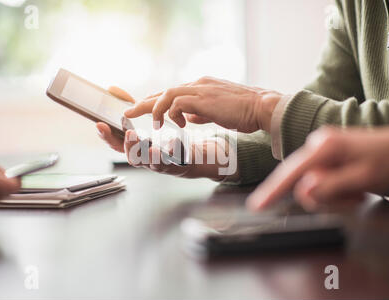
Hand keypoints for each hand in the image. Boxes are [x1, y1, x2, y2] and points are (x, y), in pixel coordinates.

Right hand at [97, 86, 234, 179]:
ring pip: (146, 162)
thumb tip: (113, 89)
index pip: (117, 143)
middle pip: (128, 155)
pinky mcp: (176, 167)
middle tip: (126, 133)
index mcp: (139, 147)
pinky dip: (165, 155)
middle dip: (124, 145)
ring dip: (141, 151)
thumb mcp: (152, 120)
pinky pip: (168, 164)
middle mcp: (146, 158)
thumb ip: (136, 106)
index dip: (106, 136)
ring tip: (139, 139)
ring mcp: (160, 164)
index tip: (99, 125)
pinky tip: (164, 147)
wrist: (199, 155)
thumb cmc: (172, 140)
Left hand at [123, 76, 281, 132]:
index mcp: (200, 87)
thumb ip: (199, 112)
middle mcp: (197, 85)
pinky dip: (171, 113)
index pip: (171, 92)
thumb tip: (187, 117)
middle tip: (128, 111)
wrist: (261, 107)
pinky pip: (177, 103)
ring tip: (150, 123)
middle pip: (163, 91)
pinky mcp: (203, 98)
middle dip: (144, 103)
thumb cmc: (242, 112)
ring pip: (167, 94)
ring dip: (154, 109)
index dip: (155, 101)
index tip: (142, 108)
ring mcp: (200, 90)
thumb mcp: (216, 112)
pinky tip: (173, 125)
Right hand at [246, 127, 388, 211]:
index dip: (271, 191)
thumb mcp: (362, 178)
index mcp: (324, 147)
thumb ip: (331, 186)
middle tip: (353, 197)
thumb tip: (304, 189)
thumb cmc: (387, 160)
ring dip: (332, 196)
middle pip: (301, 182)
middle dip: (325, 197)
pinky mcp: (324, 155)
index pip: (290, 173)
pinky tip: (351, 187)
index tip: (256, 206)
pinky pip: (318, 181)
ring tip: (355, 191)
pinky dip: (334, 191)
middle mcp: (317, 144)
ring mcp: (319, 149)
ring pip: (310, 185)